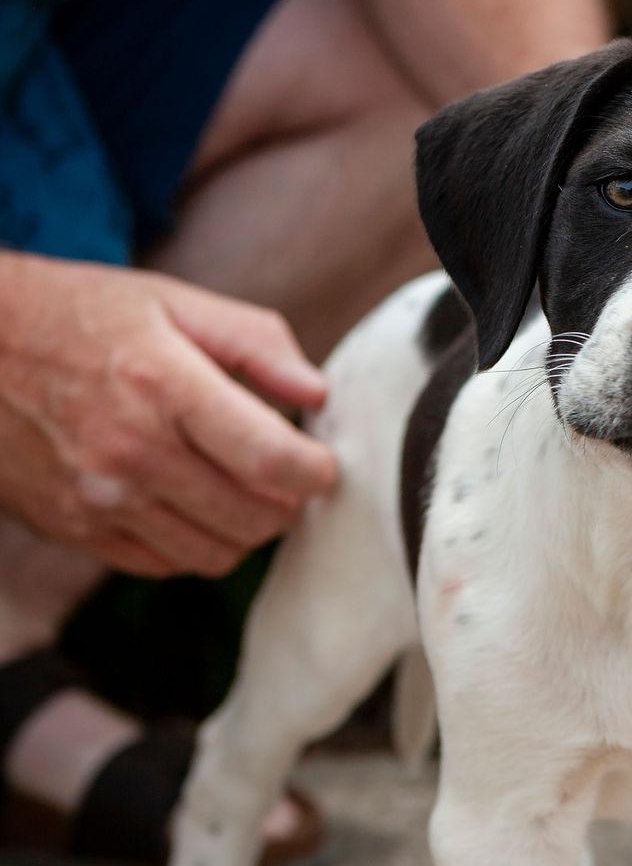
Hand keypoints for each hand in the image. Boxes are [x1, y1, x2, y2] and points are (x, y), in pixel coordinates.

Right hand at [0, 253, 337, 576]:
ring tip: (245, 491)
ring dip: (246, 529)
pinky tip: (195, 505)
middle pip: (253, 517)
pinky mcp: (74, 529)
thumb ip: (256, 343)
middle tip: (288, 476)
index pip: (270, 459)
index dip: (316, 472)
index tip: (324, 465)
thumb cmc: (77, 316)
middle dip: (289, 502)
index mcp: (163, 386)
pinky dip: (196, 544)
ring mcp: (99, 500)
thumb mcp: (172, 300)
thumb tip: (317, 393)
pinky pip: (166, 564)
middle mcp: (131, 453)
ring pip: (216, 553)